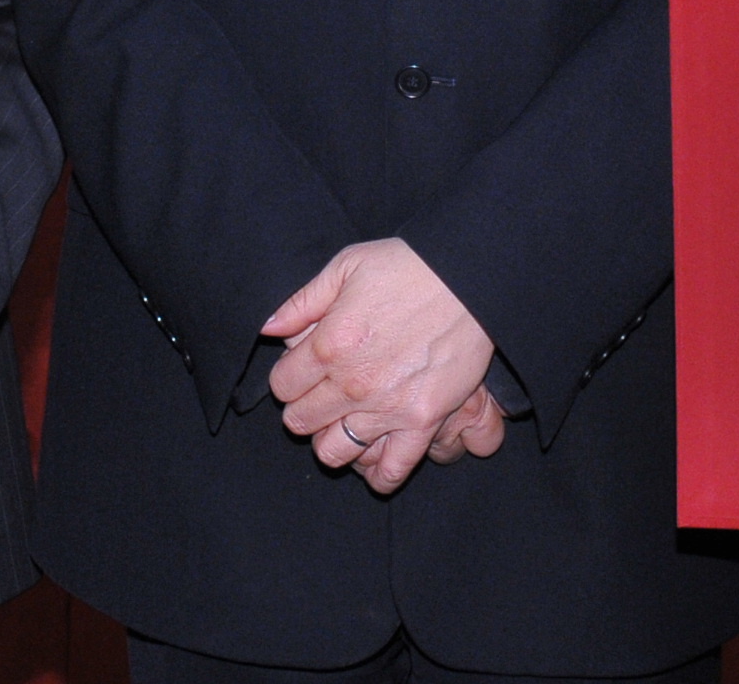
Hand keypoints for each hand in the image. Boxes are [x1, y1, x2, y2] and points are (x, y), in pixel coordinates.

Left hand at [261, 239, 495, 494]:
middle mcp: (352, 383)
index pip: (281, 386)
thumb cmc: (409, 267)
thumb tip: (268, 329)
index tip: (305, 369)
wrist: (470, 277)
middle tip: (324, 393)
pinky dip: (377, 473)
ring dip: (332, 439)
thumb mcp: (347, 265)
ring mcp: (387, 407)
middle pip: (300, 422)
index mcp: (328, 344)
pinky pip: (391, 470)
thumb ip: (302, 302)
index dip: (289, 377)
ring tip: (346, 421)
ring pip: (333, 452)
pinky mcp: (422, 421)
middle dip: (305, 408)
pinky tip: (374, 458)